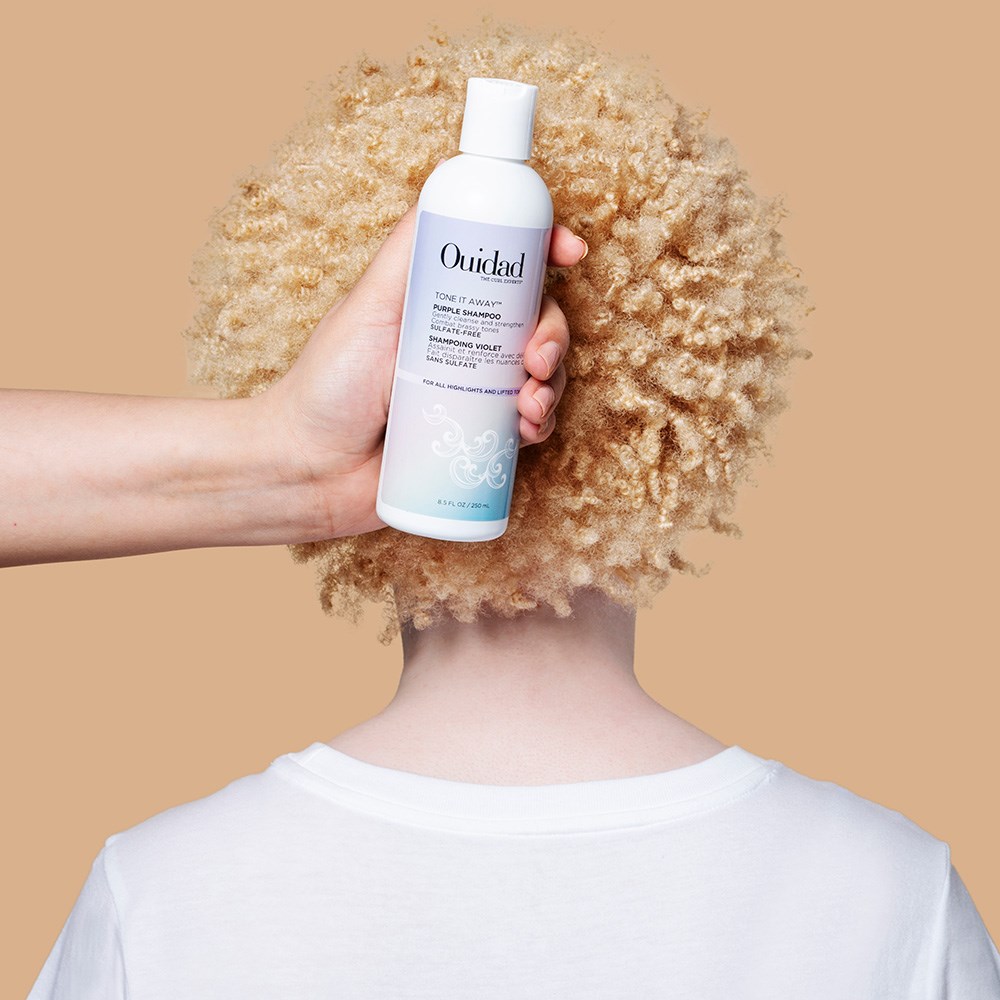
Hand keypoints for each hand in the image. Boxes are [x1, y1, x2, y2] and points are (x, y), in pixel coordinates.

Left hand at [261, 203, 587, 538]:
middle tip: (536, 357)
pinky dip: (541, 423)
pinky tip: (527, 429)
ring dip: (553, 383)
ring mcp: (475, 393)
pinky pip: (531, 424)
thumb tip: (447, 191)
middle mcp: (464, 343)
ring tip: (529, 402)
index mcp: (441, 303)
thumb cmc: (327, 385)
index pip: (503, 267)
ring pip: (543, 374)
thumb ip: (407, 250)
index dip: (544, 250)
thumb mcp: (368, 304)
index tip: (570, 251)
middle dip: (554, 334)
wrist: (312, 470)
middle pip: (535, 321)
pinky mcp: (480, 439)